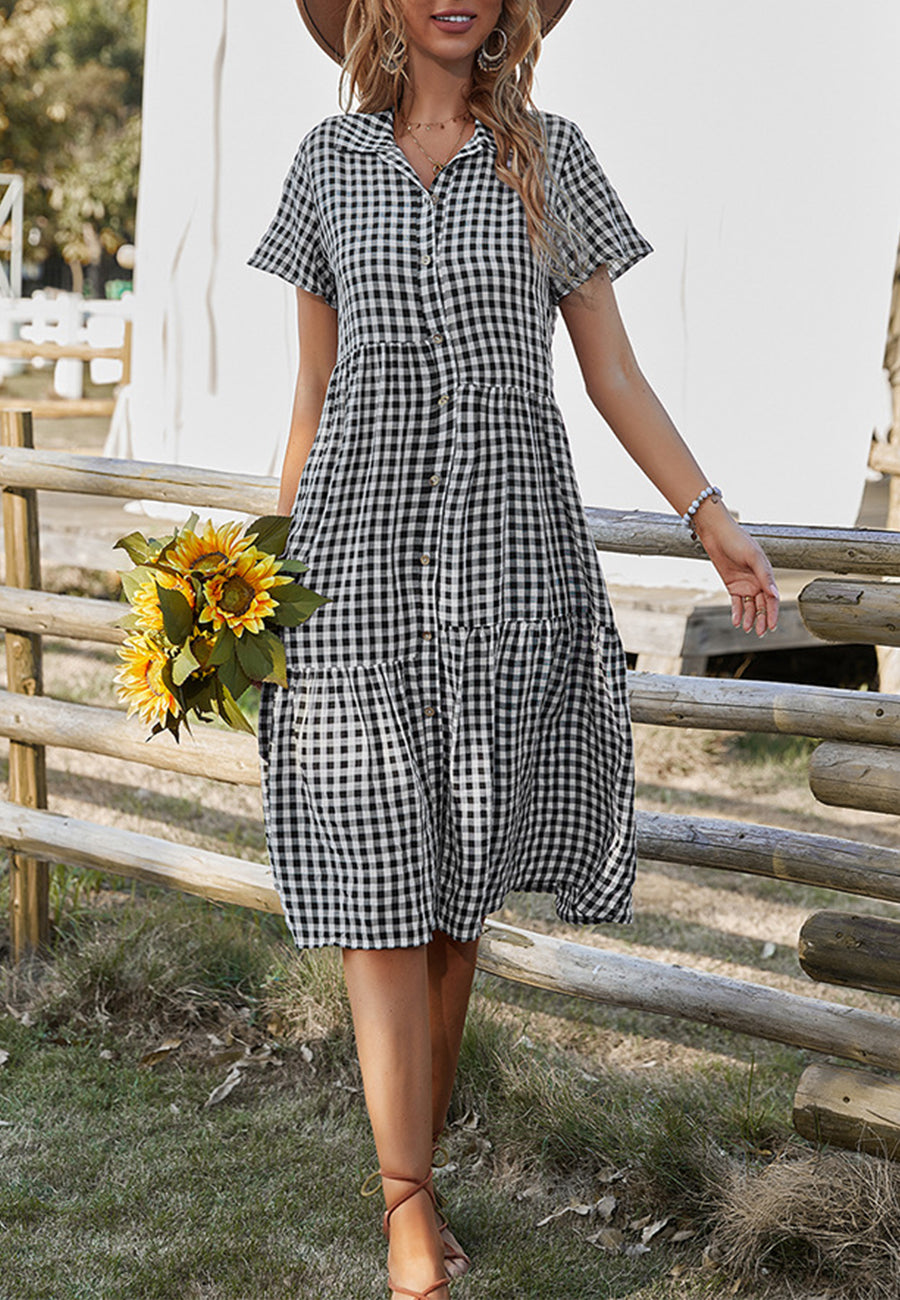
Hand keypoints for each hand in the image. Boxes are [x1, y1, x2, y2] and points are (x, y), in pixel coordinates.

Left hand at [693, 502, 779, 636]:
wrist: (716, 534)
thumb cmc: (737, 540)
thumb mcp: (753, 557)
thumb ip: (764, 576)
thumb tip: (774, 594)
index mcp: (766, 575)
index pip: (772, 598)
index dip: (773, 613)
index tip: (772, 626)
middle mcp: (757, 581)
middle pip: (762, 605)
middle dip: (762, 619)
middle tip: (760, 632)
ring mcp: (744, 584)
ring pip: (750, 606)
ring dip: (750, 618)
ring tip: (748, 628)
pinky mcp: (732, 585)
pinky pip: (736, 602)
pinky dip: (737, 612)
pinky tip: (737, 621)